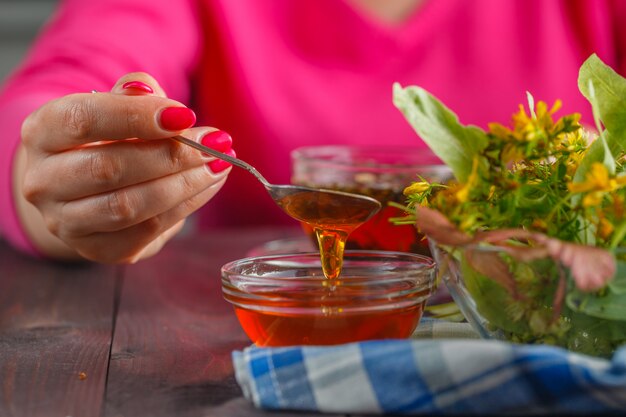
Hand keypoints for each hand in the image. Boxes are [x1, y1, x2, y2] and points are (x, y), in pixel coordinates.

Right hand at [16, 73, 233, 262]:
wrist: (87, 191)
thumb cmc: (106, 140)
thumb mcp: (114, 108)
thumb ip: (132, 96)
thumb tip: (150, 90)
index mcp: (41, 134)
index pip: (83, 120)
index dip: (136, 116)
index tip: (185, 115)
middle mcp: (42, 182)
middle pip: (109, 167)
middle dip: (172, 154)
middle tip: (214, 142)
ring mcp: (66, 222)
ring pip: (129, 205)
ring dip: (185, 184)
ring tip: (218, 164)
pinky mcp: (98, 249)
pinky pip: (148, 229)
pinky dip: (186, 206)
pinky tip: (208, 185)